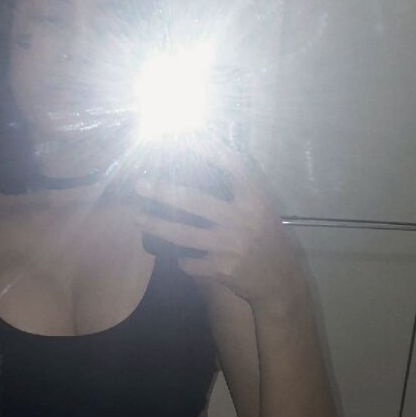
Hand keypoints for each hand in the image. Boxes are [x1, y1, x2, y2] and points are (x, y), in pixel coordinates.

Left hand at [133, 147, 303, 306]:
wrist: (279, 279)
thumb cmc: (265, 235)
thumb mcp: (261, 206)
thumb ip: (239, 186)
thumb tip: (208, 155)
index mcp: (255, 197)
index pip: (231, 166)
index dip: (208, 149)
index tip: (184, 137)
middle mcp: (243, 218)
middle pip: (194, 201)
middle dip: (162, 192)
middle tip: (139, 185)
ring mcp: (231, 245)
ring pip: (183, 234)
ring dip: (155, 225)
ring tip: (135, 217)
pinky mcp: (222, 268)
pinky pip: (189, 261)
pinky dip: (181, 258)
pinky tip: (178, 255)